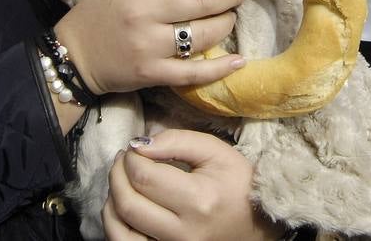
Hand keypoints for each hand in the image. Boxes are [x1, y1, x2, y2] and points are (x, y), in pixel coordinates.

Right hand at [55, 0, 248, 95]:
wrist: (72, 56)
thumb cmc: (101, 12)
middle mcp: (143, 11)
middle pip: (200, 0)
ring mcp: (148, 44)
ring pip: (203, 34)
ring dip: (225, 25)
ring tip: (230, 18)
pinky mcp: (152, 73)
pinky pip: (194, 72)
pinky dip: (220, 68)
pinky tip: (238, 62)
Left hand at [103, 130, 281, 240]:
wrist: (259, 222)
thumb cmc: (238, 184)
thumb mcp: (216, 151)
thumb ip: (177, 140)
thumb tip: (139, 144)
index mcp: (199, 200)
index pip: (144, 176)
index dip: (131, 156)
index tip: (136, 147)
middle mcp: (184, 232)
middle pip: (128, 202)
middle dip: (117, 174)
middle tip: (123, 159)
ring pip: (120, 229)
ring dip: (112, 199)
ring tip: (121, 181)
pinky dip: (115, 225)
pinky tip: (122, 207)